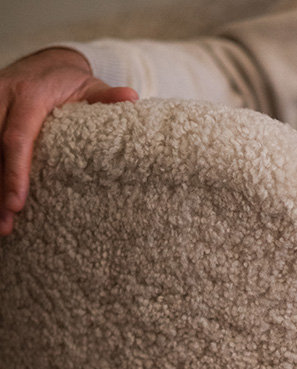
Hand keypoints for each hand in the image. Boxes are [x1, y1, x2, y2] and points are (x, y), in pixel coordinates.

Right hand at [0, 47, 137, 235]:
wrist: (43, 62)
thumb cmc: (69, 82)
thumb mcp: (89, 85)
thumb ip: (105, 96)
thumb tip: (131, 98)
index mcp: (28, 96)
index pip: (17, 138)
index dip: (15, 172)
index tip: (17, 203)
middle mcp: (2, 98)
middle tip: (7, 224)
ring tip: (3, 226)